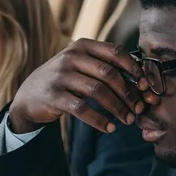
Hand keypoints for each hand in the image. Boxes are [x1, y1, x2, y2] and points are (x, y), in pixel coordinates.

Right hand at [7, 39, 153, 134]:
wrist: (29, 95)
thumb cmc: (65, 81)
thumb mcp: (81, 66)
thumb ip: (105, 68)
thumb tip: (143, 82)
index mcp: (83, 46)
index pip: (115, 52)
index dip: (134, 69)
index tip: (146, 86)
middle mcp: (71, 57)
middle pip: (109, 74)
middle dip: (128, 93)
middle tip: (139, 109)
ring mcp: (61, 76)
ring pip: (98, 91)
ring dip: (117, 108)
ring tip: (127, 120)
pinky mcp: (54, 97)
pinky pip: (82, 109)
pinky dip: (99, 120)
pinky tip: (109, 128)